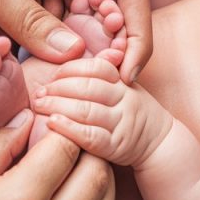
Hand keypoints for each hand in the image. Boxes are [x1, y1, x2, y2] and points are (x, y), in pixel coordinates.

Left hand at [0, 0, 150, 82]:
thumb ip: (32, 23)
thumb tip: (77, 57)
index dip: (136, 24)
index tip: (129, 66)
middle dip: (115, 39)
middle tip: (107, 80)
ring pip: (88, 12)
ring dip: (90, 45)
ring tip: (81, 79)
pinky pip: (61, 17)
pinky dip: (63, 43)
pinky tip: (58, 67)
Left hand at [32, 58, 172, 166]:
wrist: (160, 143)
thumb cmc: (131, 112)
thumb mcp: (124, 86)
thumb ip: (102, 74)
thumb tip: (71, 52)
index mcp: (123, 82)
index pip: (98, 67)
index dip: (72, 69)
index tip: (53, 75)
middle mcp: (125, 99)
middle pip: (89, 87)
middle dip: (59, 87)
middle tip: (39, 92)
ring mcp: (121, 123)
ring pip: (87, 110)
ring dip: (58, 106)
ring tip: (39, 105)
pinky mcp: (116, 146)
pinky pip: (92, 136)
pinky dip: (69, 129)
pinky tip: (53, 124)